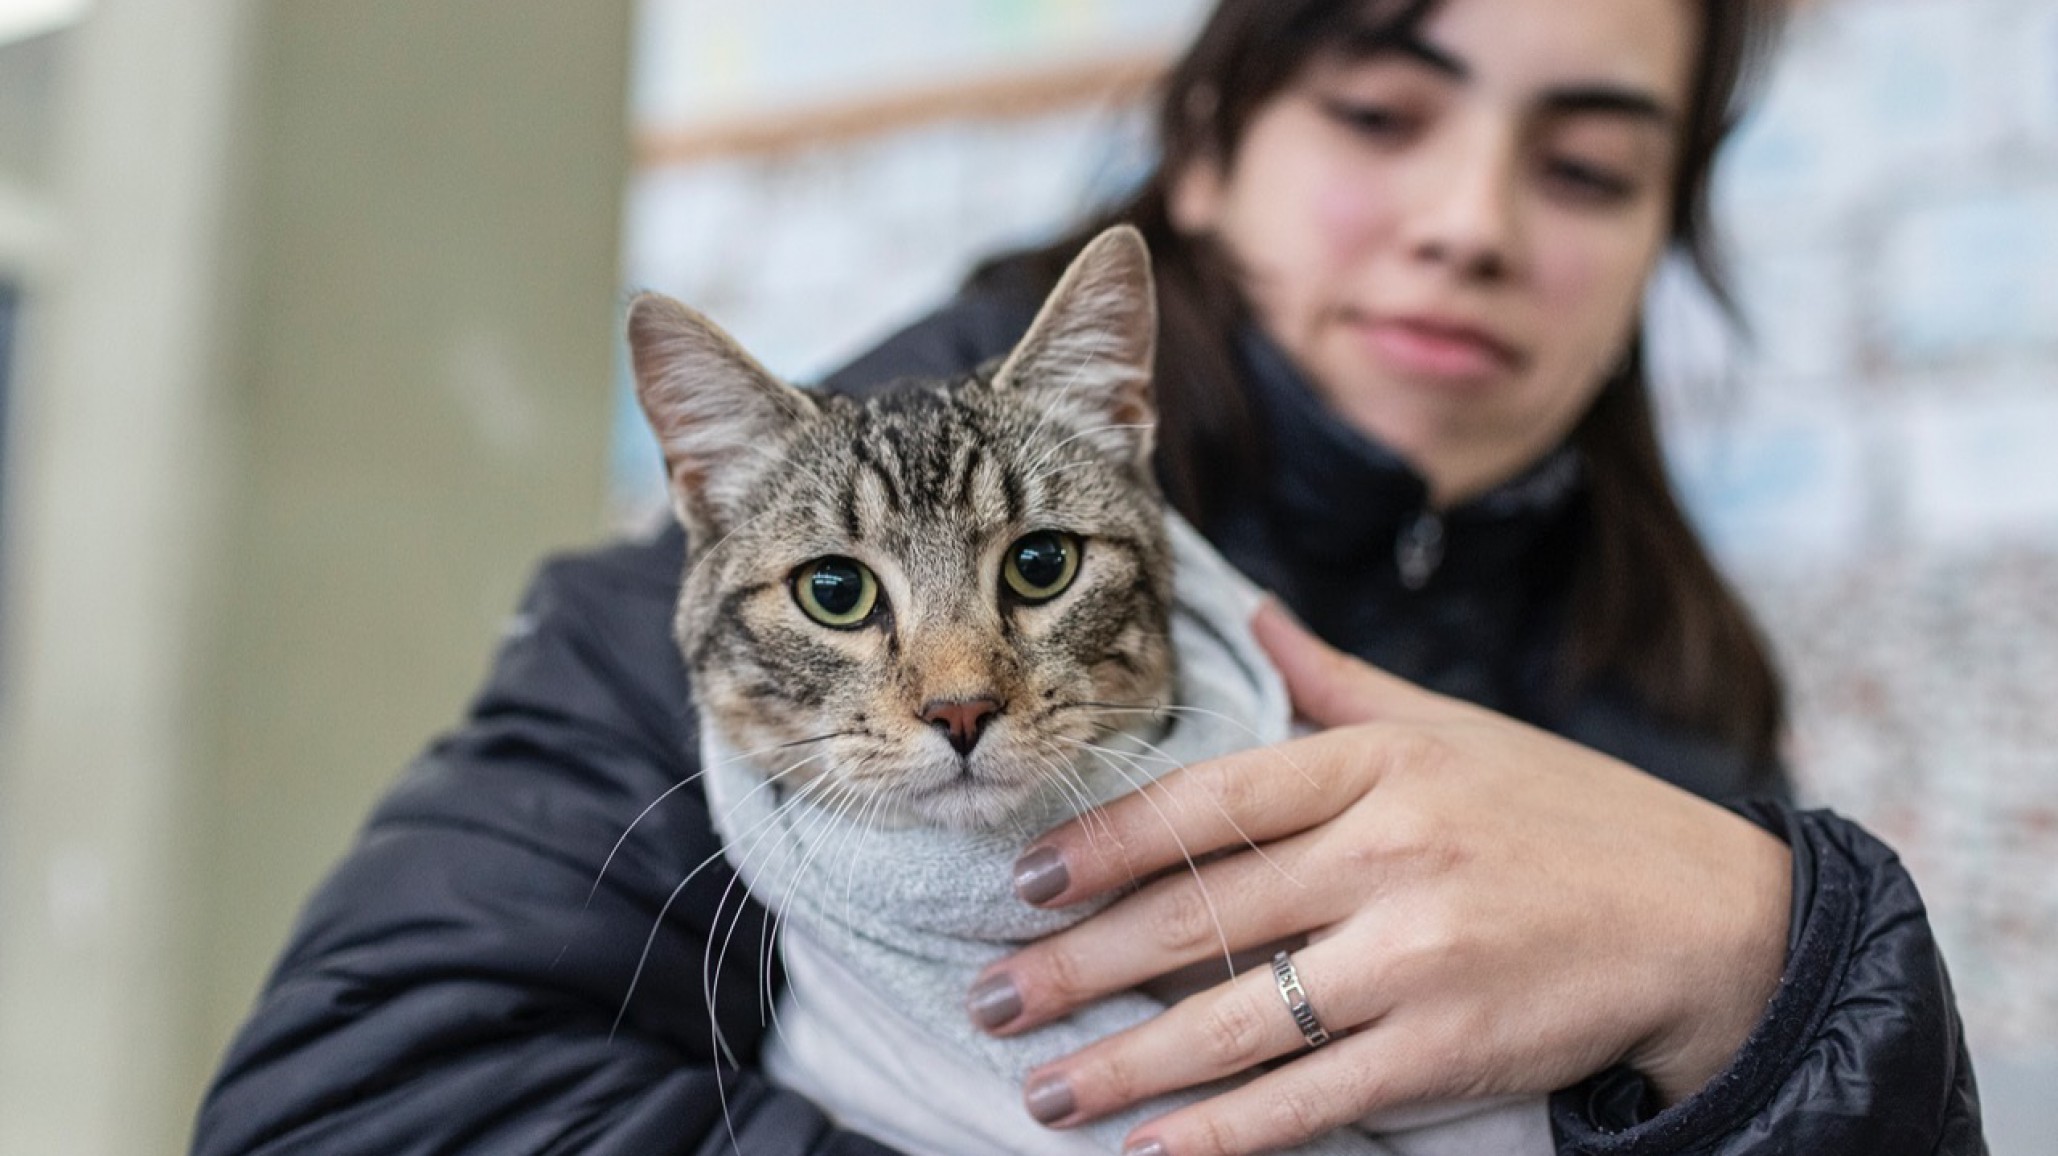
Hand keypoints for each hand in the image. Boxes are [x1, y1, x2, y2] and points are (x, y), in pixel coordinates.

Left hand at [968, 601, 1791, 1155]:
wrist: (1712, 920)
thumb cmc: (1568, 817)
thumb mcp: (1455, 728)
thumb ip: (1339, 683)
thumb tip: (1252, 615)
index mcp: (1379, 764)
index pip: (1208, 800)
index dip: (1103, 843)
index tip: (1025, 881)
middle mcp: (1390, 852)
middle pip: (1198, 913)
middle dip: (1077, 965)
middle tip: (990, 996)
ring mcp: (1419, 956)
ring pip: (1236, 1018)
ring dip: (1123, 1063)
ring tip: (1041, 1088)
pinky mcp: (1449, 1049)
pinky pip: (1311, 1098)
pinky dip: (1223, 1133)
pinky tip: (1149, 1150)